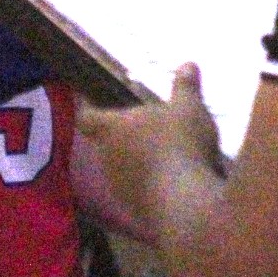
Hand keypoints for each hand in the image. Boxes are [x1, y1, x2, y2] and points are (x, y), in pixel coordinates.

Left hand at [77, 63, 224, 232]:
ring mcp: (119, 188)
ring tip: (164, 162)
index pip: (88, 118)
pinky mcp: (136, 213)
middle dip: (122, 141)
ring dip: (138, 167)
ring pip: (123, 172)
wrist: (185, 204)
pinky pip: (141, 196)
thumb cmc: (179, 145)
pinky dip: (152, 191)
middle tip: (144, 135)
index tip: (91, 107)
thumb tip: (188, 63)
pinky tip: (175, 189)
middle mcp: (107, 158)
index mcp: (111, 129)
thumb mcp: (189, 110)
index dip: (90, 112)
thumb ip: (186, 88)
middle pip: (106, 145)